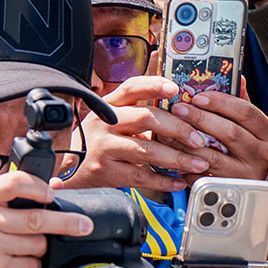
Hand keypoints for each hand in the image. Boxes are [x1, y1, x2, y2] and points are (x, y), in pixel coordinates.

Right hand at [0, 171, 92, 267]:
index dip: (40, 188)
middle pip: (38, 219)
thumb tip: (56, 184)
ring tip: (18, 247)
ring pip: (39, 245)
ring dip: (38, 248)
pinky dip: (30, 265)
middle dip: (67, 223)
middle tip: (84, 225)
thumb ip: (14, 196)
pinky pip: (32, 265)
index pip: (16, 182)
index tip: (53, 195)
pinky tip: (12, 262)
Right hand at [67, 77, 210, 192]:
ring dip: (178, 158)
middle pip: (146, 118)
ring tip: (200, 163)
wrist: (67, 169)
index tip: (176, 88)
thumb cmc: (101, 141)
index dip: (154, 85)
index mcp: (110, 105)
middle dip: (178, 129)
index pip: (132, 88)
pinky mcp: (106, 172)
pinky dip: (164, 180)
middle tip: (199, 139)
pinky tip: (180, 181)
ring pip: (147, 150)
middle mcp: (105, 123)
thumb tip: (183, 109)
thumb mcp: (114, 120)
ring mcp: (104, 147)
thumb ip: (141, 113)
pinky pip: (141, 176)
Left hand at [169, 91, 267, 183]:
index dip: (220, 102)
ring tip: (168, 131)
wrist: (249, 186)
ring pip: (214, 156)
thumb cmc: (246, 147)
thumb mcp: (249, 125)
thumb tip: (238, 77)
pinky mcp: (230, 189)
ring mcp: (247, 175)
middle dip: (200, 119)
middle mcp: (263, 155)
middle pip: (230, 132)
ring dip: (187, 143)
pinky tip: (173, 155)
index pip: (247, 112)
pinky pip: (204, 176)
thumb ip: (241, 103)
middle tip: (178, 108)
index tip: (198, 96)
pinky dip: (186, 165)